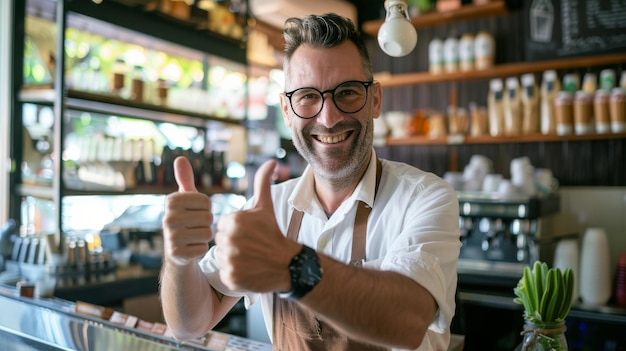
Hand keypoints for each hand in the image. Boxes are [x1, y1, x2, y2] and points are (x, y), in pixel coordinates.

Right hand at [162, 156, 213, 265]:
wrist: (177, 252)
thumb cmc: (185, 221)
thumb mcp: (185, 200)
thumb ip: (185, 180)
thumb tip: (180, 158)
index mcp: (171, 201)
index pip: (206, 201)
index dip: (205, 209)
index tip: (194, 213)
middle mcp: (167, 218)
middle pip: (208, 217)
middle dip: (206, 224)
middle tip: (194, 227)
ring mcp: (171, 237)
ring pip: (207, 233)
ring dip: (205, 236)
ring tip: (193, 237)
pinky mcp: (177, 254)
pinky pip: (203, 248)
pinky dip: (201, 249)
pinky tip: (191, 249)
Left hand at [215, 159, 299, 292]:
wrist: (288, 263)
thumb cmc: (273, 233)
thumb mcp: (266, 207)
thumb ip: (262, 182)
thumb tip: (271, 161)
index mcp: (234, 221)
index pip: (223, 225)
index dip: (235, 230)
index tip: (249, 235)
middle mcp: (231, 240)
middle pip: (220, 242)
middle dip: (232, 244)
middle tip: (250, 247)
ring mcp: (231, 260)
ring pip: (221, 257)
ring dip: (232, 259)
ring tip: (249, 258)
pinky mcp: (232, 278)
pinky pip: (225, 273)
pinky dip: (235, 274)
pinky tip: (248, 270)